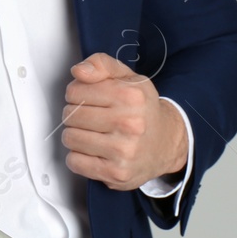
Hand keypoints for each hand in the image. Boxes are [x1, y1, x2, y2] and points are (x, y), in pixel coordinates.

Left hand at [61, 52, 186, 190]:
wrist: (166, 144)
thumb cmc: (143, 110)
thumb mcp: (128, 78)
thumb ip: (101, 65)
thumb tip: (79, 71)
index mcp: (130, 96)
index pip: (75, 91)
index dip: (76, 94)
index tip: (87, 98)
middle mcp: (129, 123)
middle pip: (71, 116)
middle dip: (74, 115)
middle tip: (90, 117)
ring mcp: (123, 151)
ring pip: (70, 139)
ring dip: (75, 136)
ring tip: (92, 133)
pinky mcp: (116, 173)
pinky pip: (75, 162)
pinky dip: (78, 157)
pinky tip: (93, 151)